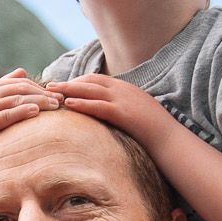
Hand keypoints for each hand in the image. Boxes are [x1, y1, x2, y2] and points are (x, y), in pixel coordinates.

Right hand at [0, 69, 57, 163]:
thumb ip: (4, 84)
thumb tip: (23, 71)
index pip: (20, 83)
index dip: (39, 87)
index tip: (55, 94)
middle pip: (22, 89)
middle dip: (43, 93)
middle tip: (62, 99)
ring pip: (17, 100)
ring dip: (39, 101)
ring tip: (56, 106)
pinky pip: (6, 115)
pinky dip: (22, 111)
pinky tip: (36, 112)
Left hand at [49, 73, 179, 147]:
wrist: (172, 140)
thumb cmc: (155, 132)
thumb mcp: (136, 115)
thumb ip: (121, 110)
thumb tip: (107, 116)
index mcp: (127, 89)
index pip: (97, 80)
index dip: (78, 83)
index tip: (63, 87)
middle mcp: (124, 90)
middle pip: (90, 81)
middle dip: (68, 83)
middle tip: (49, 86)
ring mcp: (124, 100)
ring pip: (91, 90)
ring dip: (69, 90)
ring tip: (51, 92)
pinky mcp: (124, 113)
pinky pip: (99, 106)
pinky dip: (82, 103)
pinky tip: (68, 105)